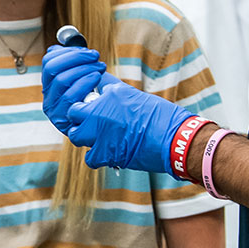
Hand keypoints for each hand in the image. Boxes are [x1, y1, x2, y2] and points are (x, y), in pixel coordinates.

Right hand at [41, 44, 106, 131]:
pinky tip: (96, 79)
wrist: (112, 123)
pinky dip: (84, 83)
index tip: (88, 51)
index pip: (49, 62)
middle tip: (95, 56)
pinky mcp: (61, 121)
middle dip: (76, 58)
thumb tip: (67, 40)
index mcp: (51, 85)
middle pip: (52, 69)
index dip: (68, 52)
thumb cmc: (101, 99)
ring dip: (83, 69)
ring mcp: (53, 110)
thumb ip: (77, 61)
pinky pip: (70, 96)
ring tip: (100, 68)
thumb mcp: (90, 77)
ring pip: (62, 80)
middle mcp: (48, 98)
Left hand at [65, 72, 195, 174]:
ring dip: (84, 137)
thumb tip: (104, 89)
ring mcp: (100, 133)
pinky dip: (96, 158)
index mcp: (110, 94)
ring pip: (76, 135)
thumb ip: (116, 94)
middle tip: (91, 123)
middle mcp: (100, 112)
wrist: (174, 138)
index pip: (84, 92)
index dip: (86, 103)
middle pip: (73, 113)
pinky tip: (107, 154)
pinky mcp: (105, 154)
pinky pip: (90, 157)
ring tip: (97, 139)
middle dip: (79, 118)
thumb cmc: (162, 117)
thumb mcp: (136, 97)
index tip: (91, 107)